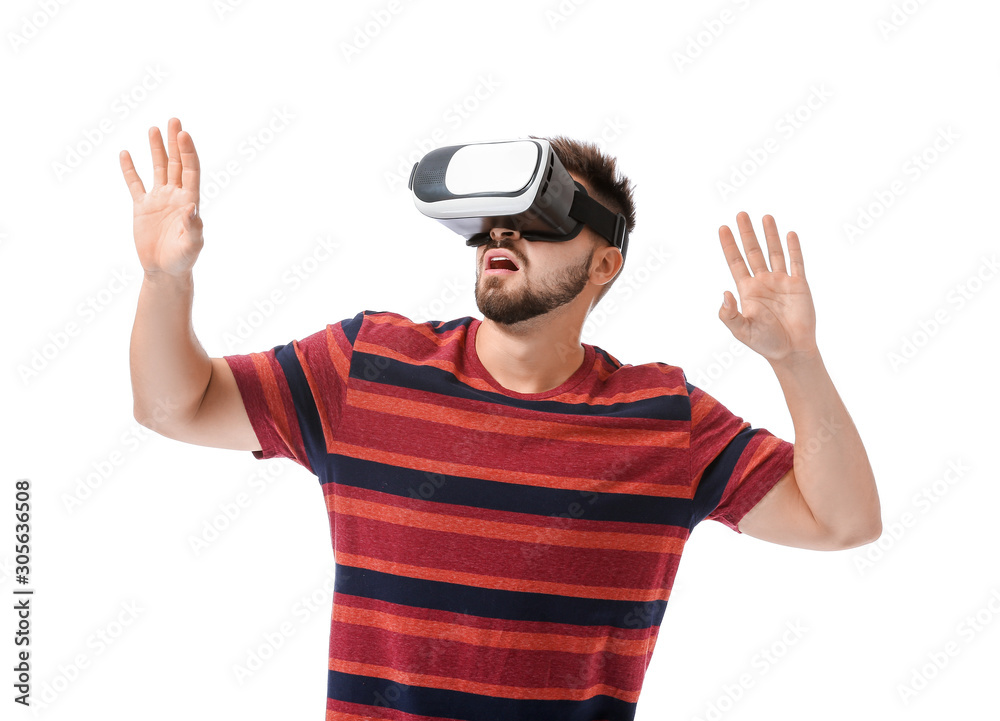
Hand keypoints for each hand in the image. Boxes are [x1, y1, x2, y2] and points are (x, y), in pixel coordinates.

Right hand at [120, 117, 203, 277]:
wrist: (165, 271)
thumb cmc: (182, 260)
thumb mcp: (192, 246)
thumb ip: (194, 227)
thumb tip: (193, 207)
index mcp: (189, 201)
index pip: (190, 170)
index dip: (187, 152)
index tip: (183, 133)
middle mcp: (175, 196)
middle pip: (175, 163)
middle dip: (175, 142)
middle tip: (174, 120)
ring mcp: (158, 200)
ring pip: (157, 169)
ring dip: (156, 149)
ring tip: (154, 128)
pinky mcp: (142, 207)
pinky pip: (135, 184)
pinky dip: (130, 170)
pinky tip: (125, 153)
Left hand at [717, 212, 818, 365]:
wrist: (791, 350)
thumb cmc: (765, 343)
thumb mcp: (741, 330)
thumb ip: (729, 314)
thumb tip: (724, 294)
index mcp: (747, 290)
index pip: (736, 262)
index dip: (729, 245)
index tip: (723, 228)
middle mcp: (763, 282)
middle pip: (753, 251)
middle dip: (747, 233)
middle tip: (741, 214)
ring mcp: (781, 282)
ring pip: (774, 252)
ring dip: (770, 235)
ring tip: (765, 217)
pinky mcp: (799, 285)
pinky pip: (796, 262)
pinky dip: (793, 248)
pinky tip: (789, 233)